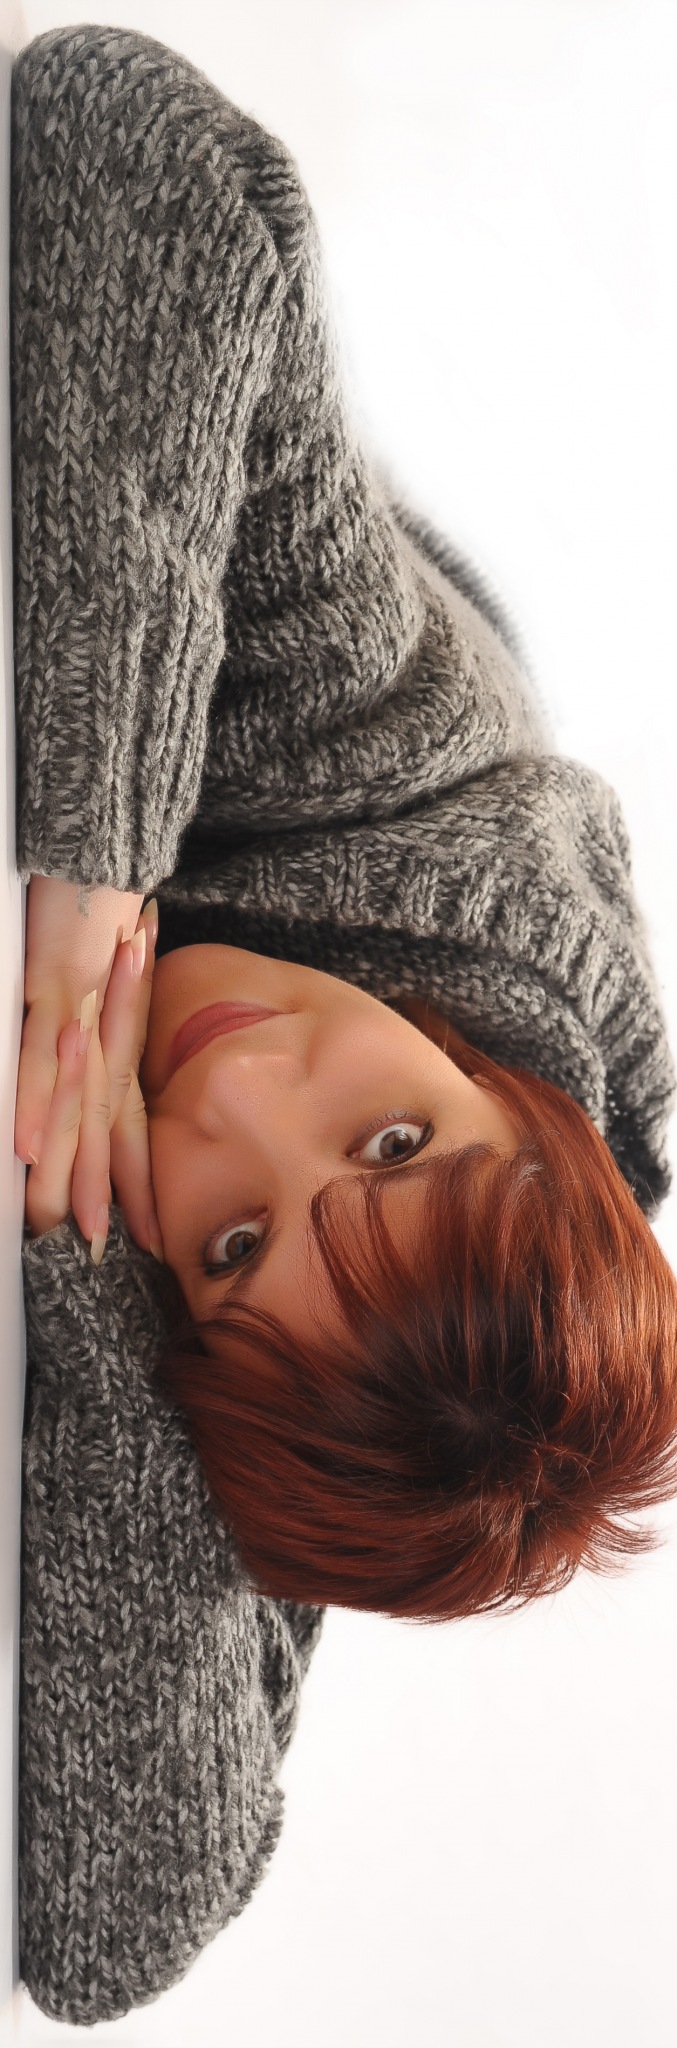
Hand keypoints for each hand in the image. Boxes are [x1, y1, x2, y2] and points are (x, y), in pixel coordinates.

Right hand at [16, 878, 163, 1259]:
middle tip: (106, 1247)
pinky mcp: (49, 984)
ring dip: (68, 1166)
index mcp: (115, 1036)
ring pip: (76, 1102)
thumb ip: (96, 1042)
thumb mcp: (102, 989)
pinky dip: (34, 1101)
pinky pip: (37, 1054)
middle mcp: (104, 1033)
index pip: (130, 1121)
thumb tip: (81, 1083)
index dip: (135, 1179)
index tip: (141, 1233)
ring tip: (61, 1220)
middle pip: (107, 1126)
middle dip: (106, 1193)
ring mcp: (78, 1012)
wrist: (99, 853)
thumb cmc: (93, 916)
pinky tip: (26, 1149)